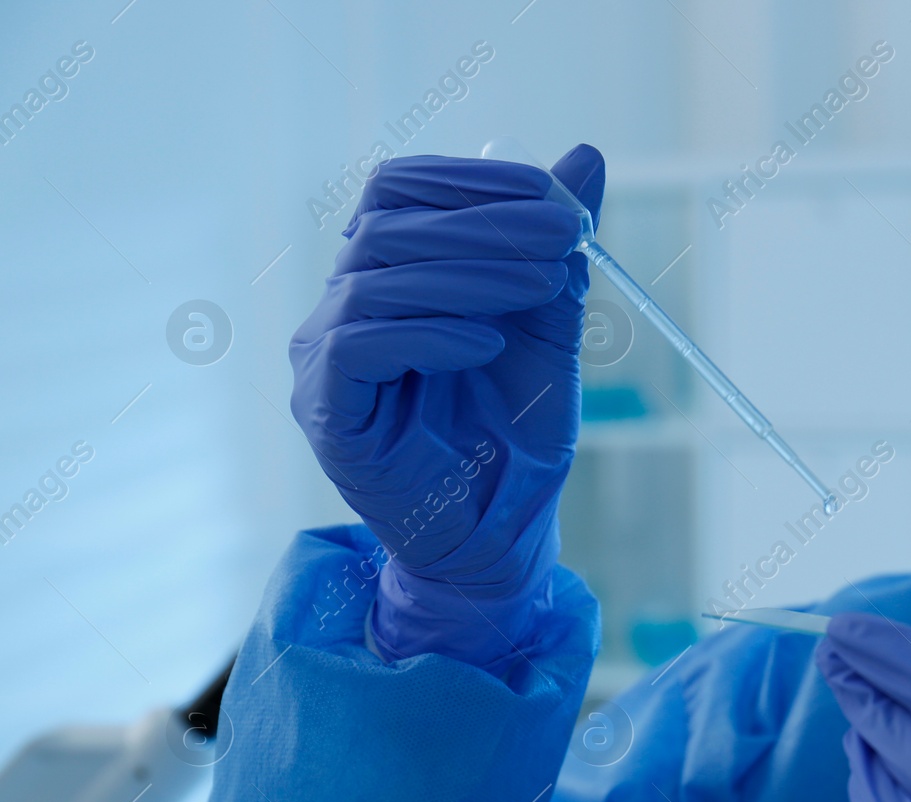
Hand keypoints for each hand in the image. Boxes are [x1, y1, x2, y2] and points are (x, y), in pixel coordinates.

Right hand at [288, 148, 604, 669]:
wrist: (499, 533)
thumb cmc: (516, 434)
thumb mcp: (548, 328)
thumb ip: (556, 248)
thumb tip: (585, 156)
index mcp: (385, 276)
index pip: (400, 191)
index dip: (471, 181)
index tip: (551, 192)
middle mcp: (342, 307)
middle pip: (390, 226)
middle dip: (485, 223)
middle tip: (565, 233)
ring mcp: (324, 357)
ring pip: (377, 279)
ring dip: (470, 273)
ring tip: (544, 285)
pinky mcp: (326, 408)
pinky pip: (361, 347)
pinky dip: (430, 335)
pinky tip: (488, 345)